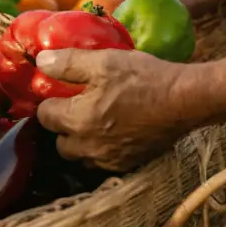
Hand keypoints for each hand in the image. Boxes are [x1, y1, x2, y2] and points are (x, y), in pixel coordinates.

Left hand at [34, 47, 193, 171]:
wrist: (184, 101)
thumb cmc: (143, 78)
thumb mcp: (104, 62)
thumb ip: (68, 63)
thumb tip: (40, 62)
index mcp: (77, 120)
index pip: (45, 116)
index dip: (51, 101)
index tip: (62, 91)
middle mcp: (88, 147)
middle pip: (59, 141)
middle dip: (63, 125)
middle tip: (76, 106)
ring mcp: (108, 159)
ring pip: (80, 155)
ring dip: (80, 141)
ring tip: (94, 120)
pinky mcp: (127, 164)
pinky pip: (102, 162)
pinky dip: (101, 150)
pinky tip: (114, 132)